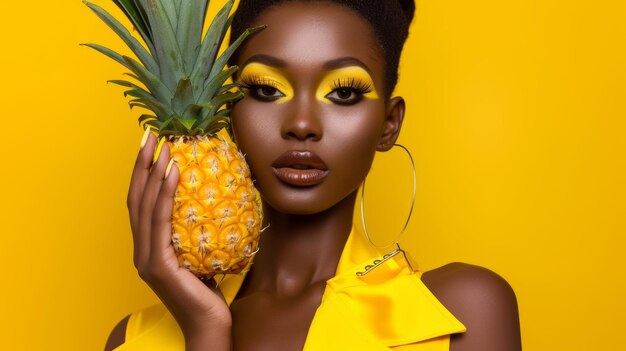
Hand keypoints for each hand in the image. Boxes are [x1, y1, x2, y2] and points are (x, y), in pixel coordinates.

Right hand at [127, 131, 231, 349]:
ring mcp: (146, 259)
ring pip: (144, 206)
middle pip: (136, 198)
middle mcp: (141, 251)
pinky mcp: (157, 265)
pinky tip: (172, 174)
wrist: (210, 326)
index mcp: (148, 248)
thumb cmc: (210, 291)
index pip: (141, 203)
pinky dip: (164, 194)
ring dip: (152, 172)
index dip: (142, 173)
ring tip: (162, 146)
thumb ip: (197, 231)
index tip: (150, 145)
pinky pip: (161, 222)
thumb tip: (213, 199)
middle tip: (150, 135)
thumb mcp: (202, 253)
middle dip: (141, 164)